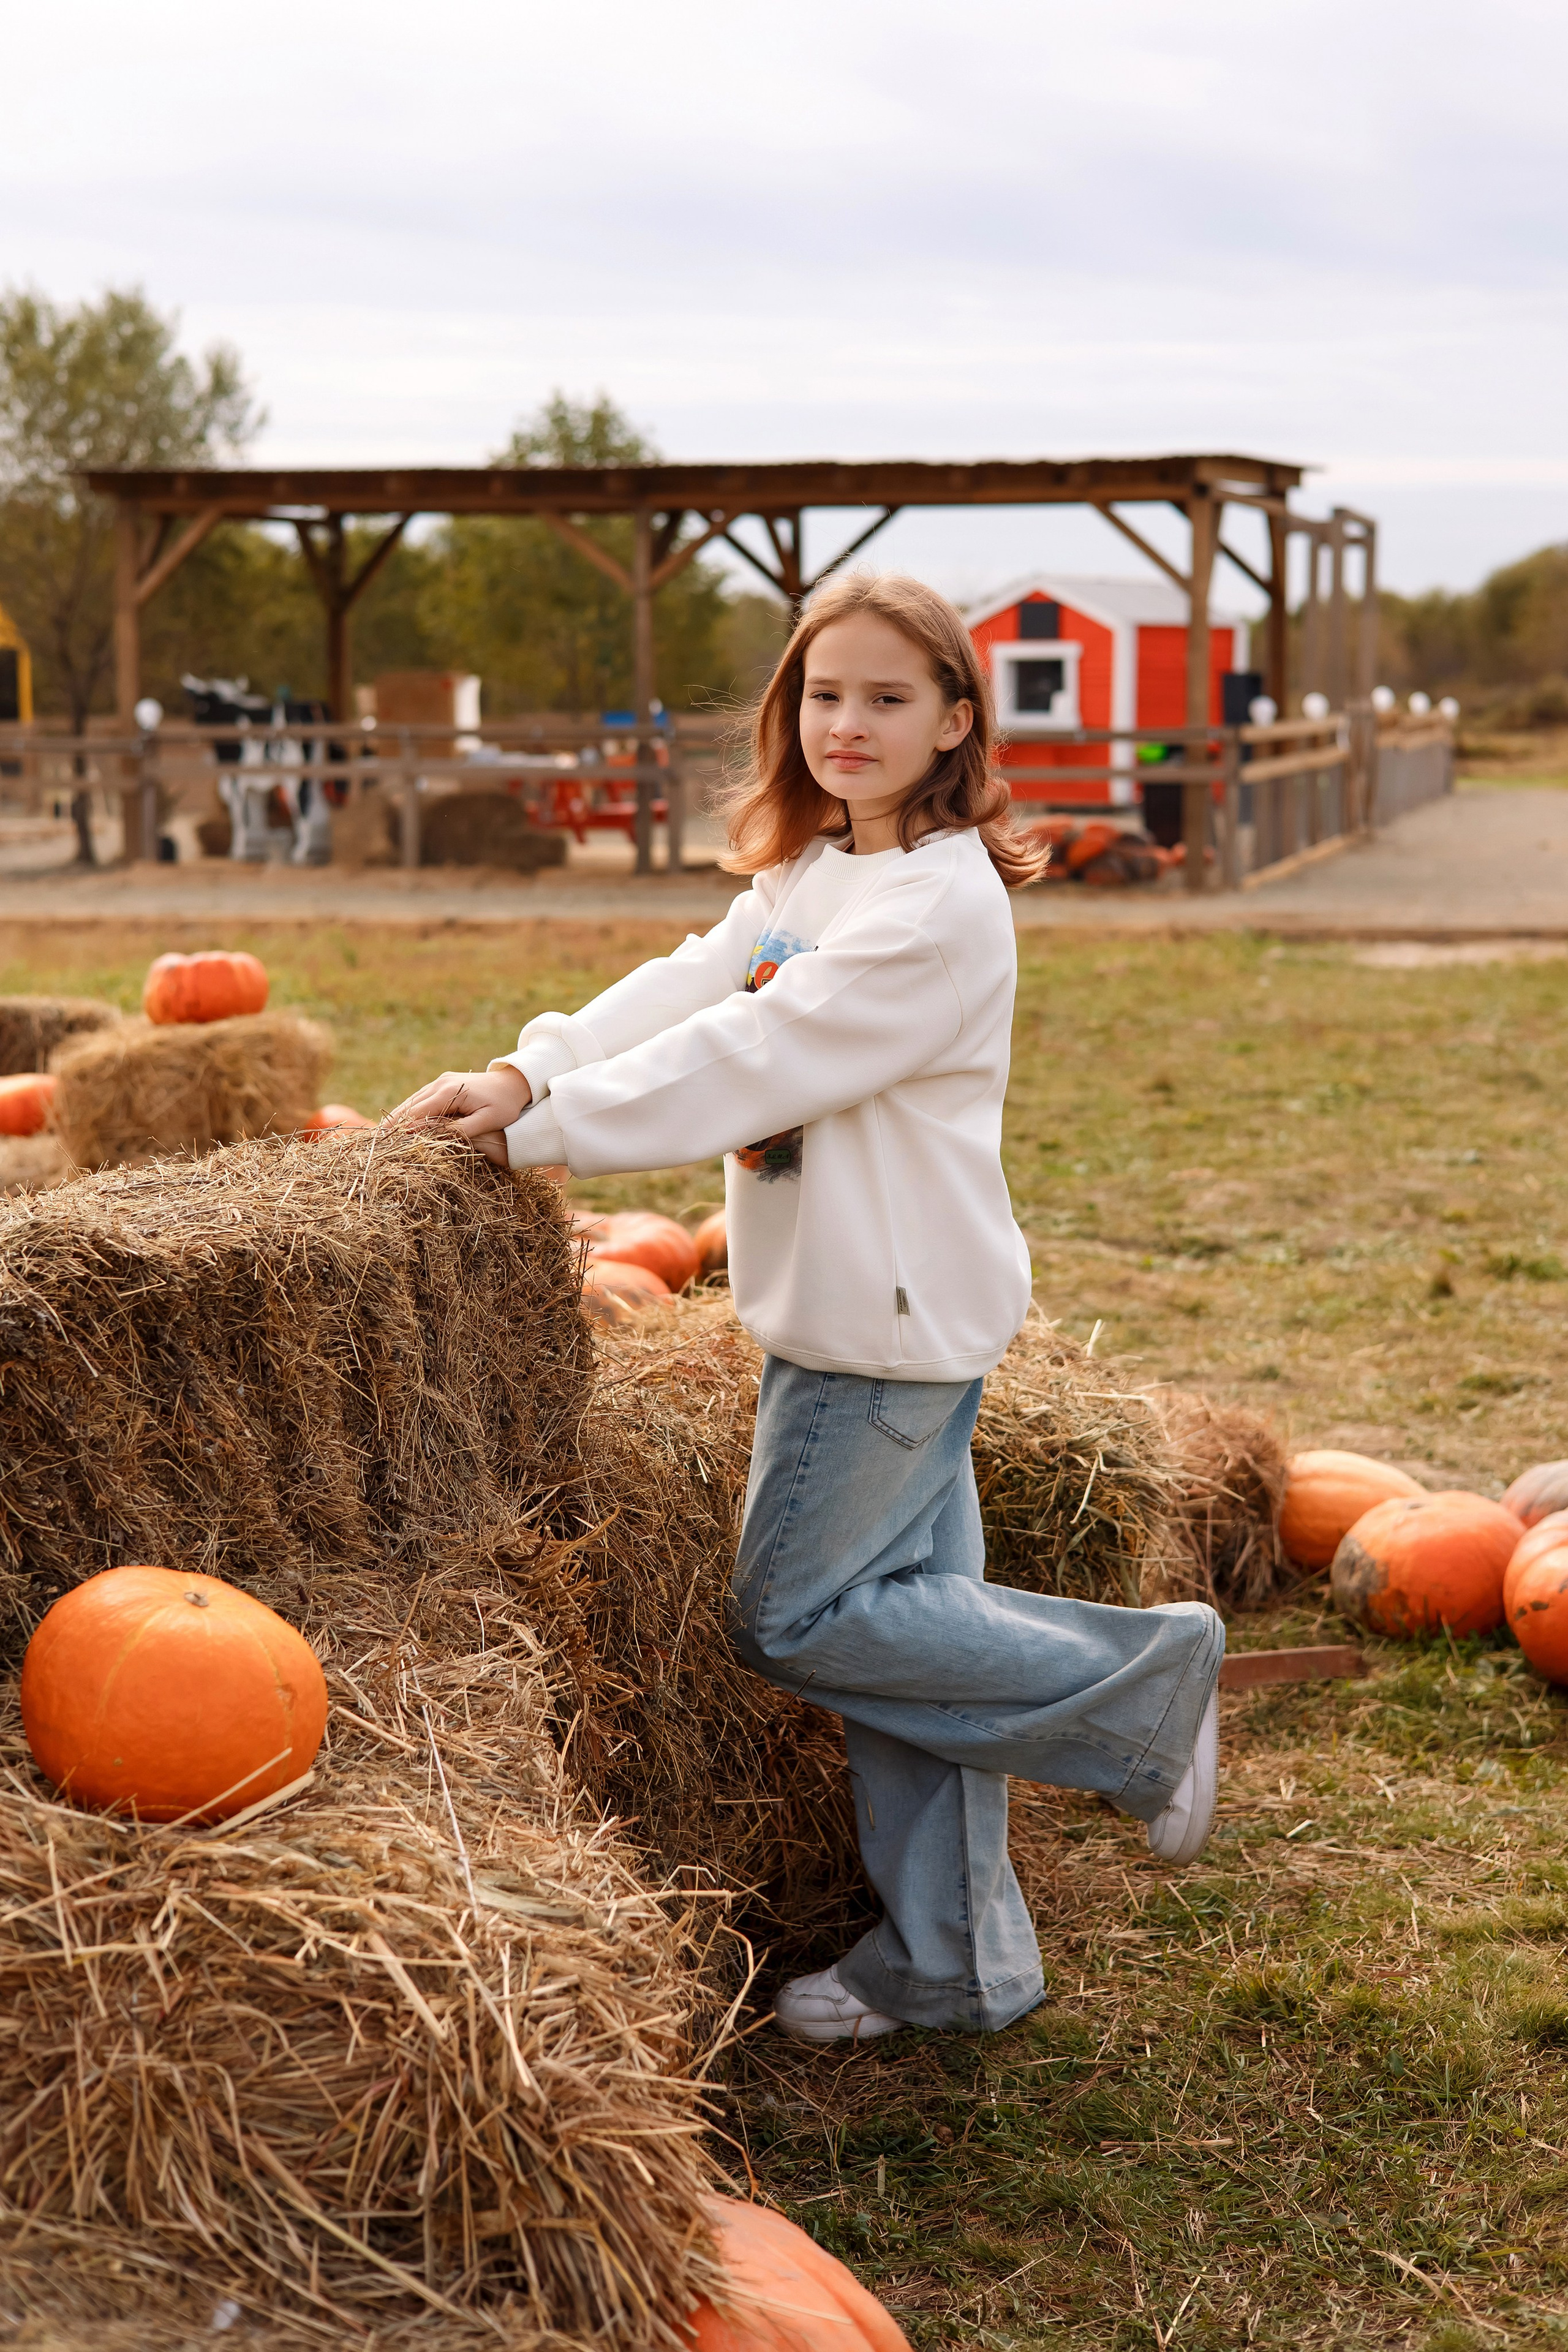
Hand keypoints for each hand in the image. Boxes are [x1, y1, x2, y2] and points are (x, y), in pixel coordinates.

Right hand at [387, 1067, 531, 1167]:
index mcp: (450, 1092)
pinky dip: (409, 1110)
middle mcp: (440, 1083)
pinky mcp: (443, 1082)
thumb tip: (434, 1138)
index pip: (418, 1114)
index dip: (402, 1130)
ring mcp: (440, 1081)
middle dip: (392, 1123)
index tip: (388, 1145)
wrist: (515, 1082)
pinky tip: (399, 1123)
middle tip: (375, 1142)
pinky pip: (421, 1098)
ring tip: (381, 1134)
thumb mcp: (487, 1120)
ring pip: (412, 1101)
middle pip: (409, 1106)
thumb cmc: (505, 1105)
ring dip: (397, 1117)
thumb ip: (461, 1129)